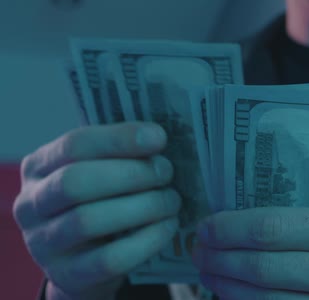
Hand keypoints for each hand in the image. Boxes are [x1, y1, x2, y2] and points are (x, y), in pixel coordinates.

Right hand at [12, 122, 180, 299]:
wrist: (82, 259)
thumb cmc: (96, 200)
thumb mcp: (97, 171)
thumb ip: (118, 153)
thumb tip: (158, 138)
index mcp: (39, 167)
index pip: (73, 145)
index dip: (119, 139)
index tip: (159, 137)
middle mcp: (32, 204)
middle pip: (75, 182)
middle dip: (131, 173)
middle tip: (166, 172)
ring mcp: (44, 243)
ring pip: (89, 221)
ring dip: (142, 206)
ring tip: (171, 200)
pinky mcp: (68, 274)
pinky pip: (110, 258)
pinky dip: (147, 240)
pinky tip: (169, 226)